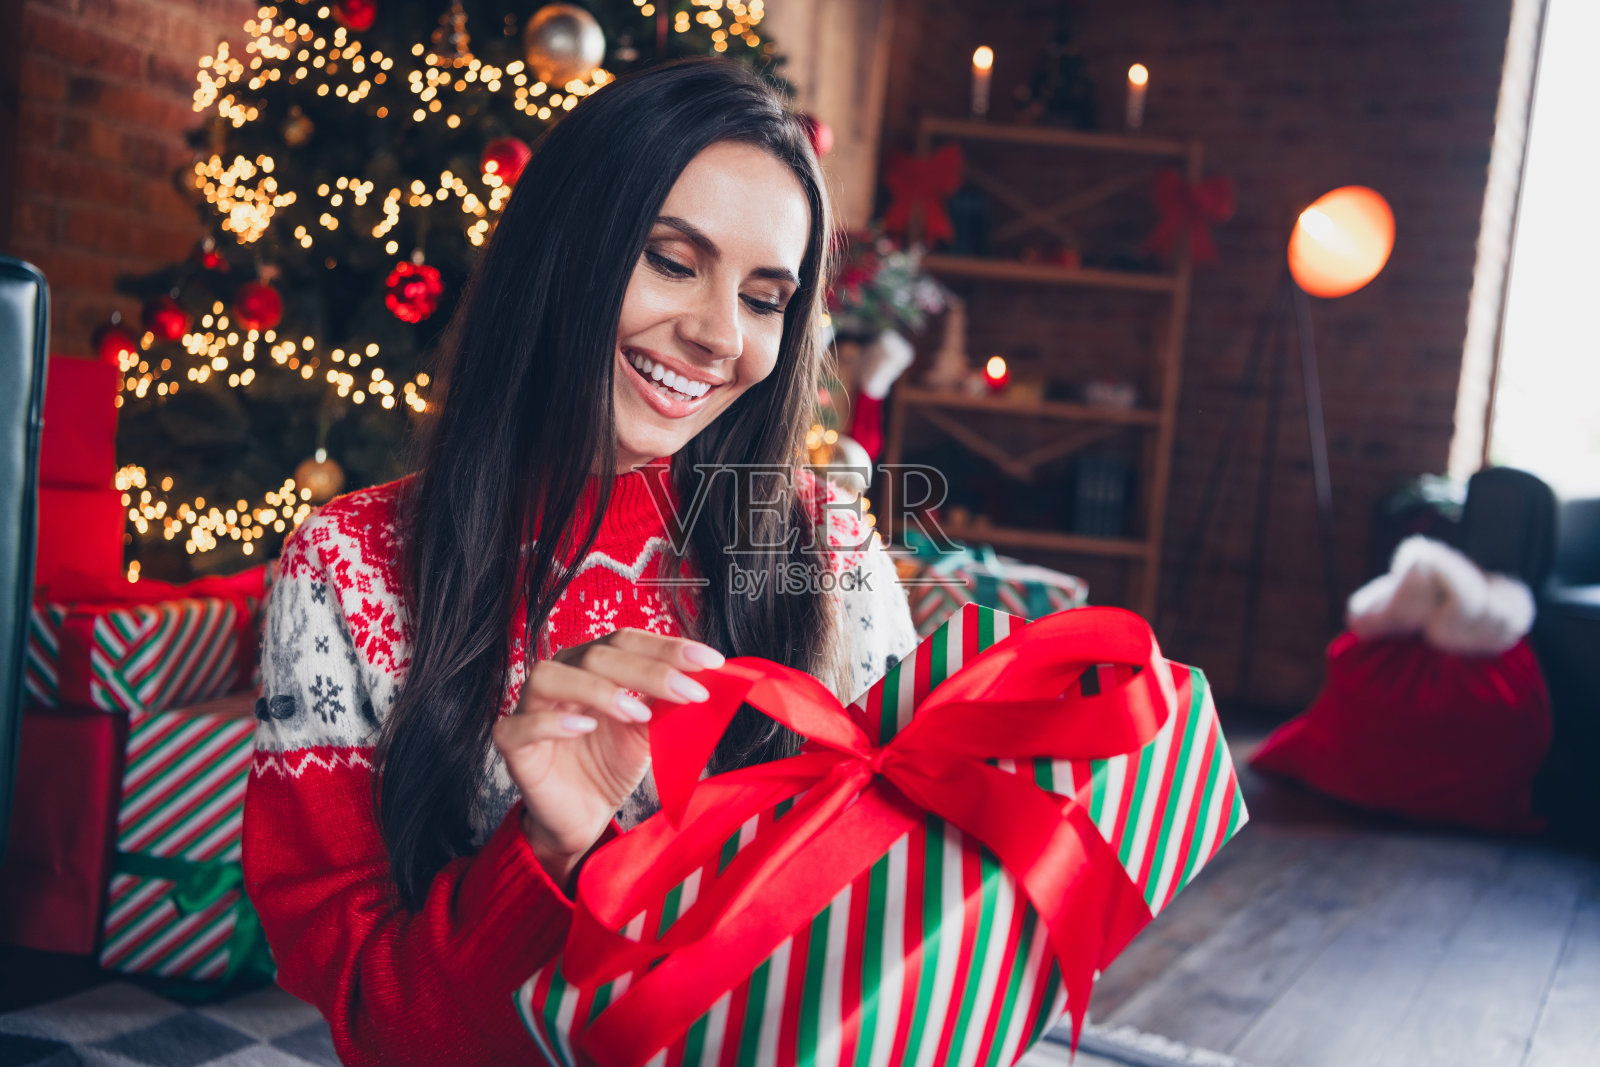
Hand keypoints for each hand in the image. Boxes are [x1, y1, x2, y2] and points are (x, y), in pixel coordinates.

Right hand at [491, 628, 724, 888]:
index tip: (712, 662)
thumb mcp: (650, 731)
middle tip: (691, 691)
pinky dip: (553, 723)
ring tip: (638, 712)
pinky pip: (521, 725)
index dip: (669, 648)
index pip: (628, 640)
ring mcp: (531, 707)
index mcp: (594, 664)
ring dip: (599, 690)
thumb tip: (707, 679)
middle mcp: (562, 674)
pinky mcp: (512, 743)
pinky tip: (584, 728)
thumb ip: (668, 703)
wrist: (583, 816)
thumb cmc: (612, 765)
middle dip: (649, 671)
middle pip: (597, 655)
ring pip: (551, 676)